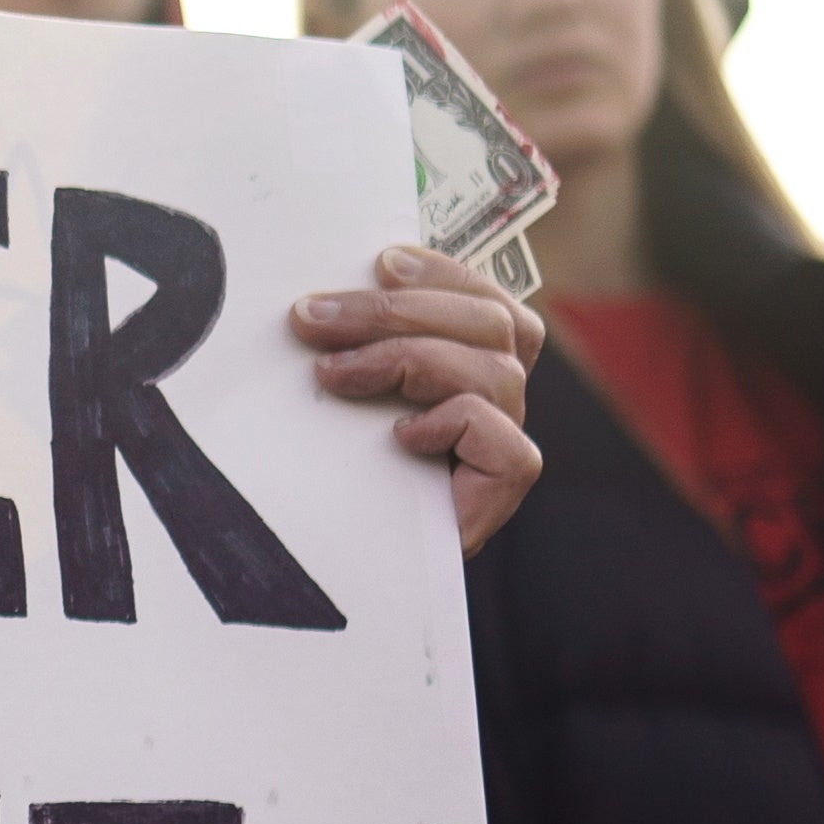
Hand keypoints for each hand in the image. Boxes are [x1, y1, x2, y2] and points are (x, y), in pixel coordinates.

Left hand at [291, 248, 545, 553]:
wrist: (337, 561)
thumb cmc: (333, 465)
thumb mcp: (343, 385)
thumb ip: (356, 336)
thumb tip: (325, 289)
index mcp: (476, 362)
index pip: (490, 302)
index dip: (445, 273)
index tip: (380, 262)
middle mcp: (502, 400)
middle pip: (491, 326)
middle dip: (396, 311)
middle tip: (313, 317)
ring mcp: (505, 446)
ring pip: (494, 373)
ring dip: (406, 358)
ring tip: (332, 373)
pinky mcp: (500, 495)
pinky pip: (509, 446)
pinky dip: (456, 425)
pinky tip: (400, 436)